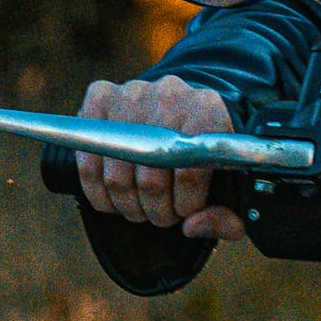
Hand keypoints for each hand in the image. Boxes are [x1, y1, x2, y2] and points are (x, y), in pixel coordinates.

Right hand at [76, 76, 245, 240]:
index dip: (185, 204)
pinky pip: (87, 157)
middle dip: (155, 210)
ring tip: (140, 209)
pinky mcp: (101, 96)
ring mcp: (131, 93)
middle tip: (161, 216)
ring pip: (117, 173)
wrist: (181, 108)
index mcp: (211, 110)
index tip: (185, 213)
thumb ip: (227, 215)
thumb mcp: (233, 185)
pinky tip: (112, 199)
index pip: (190, 169)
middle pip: (151, 175)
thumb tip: (193, 226)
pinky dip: (96, 189)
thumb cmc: (208, 154)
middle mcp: (170, 94)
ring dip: (127, 205)